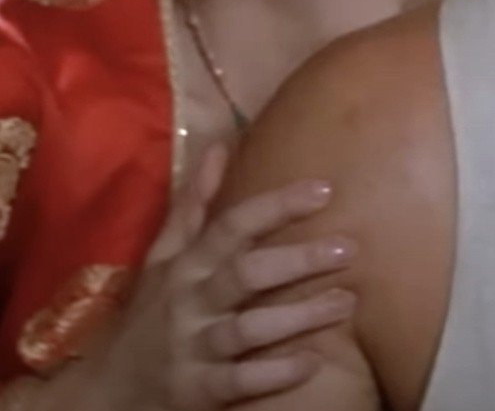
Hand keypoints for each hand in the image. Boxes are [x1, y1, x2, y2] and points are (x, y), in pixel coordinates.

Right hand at [91, 144, 356, 408]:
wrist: (107, 392)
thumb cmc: (150, 315)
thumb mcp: (163, 260)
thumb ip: (193, 206)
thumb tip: (218, 146)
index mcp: (185, 267)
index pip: (231, 227)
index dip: (276, 206)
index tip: (325, 188)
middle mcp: (188, 304)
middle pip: (244, 274)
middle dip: (297, 258)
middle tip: (349, 248)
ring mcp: (192, 348)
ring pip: (247, 328)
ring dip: (298, 316)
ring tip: (347, 302)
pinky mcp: (197, 391)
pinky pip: (240, 380)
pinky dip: (275, 372)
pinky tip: (312, 362)